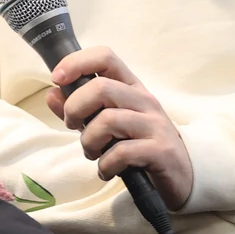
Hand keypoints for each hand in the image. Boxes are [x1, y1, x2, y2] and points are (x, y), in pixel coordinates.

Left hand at [46, 47, 194, 209]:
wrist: (182, 176)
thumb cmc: (139, 145)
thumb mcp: (107, 124)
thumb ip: (79, 108)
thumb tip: (52, 94)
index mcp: (131, 88)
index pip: (106, 57)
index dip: (77, 62)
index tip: (57, 79)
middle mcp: (144, 101)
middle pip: (101, 88)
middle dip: (75, 108)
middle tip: (74, 126)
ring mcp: (155, 125)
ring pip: (108, 120)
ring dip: (89, 142)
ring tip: (93, 154)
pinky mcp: (160, 151)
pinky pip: (122, 152)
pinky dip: (105, 165)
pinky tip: (107, 171)